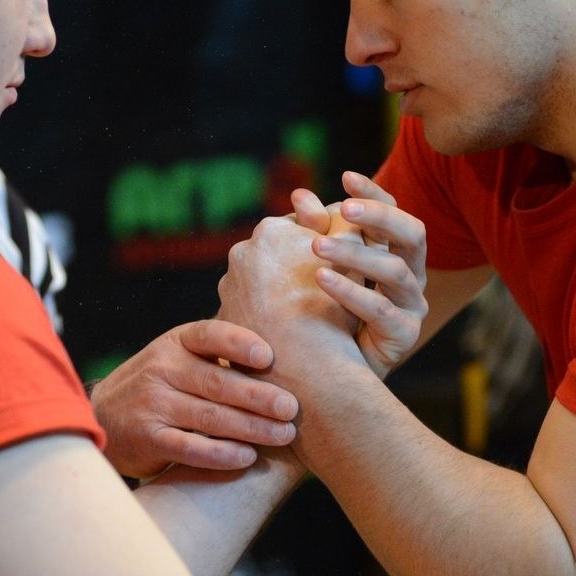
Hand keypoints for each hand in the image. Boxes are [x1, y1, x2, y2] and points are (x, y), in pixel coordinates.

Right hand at [91, 320, 298, 479]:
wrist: (102, 416)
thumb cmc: (160, 384)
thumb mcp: (178, 357)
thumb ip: (217, 355)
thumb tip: (284, 355)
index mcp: (176, 343)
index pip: (210, 335)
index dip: (239, 344)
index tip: (268, 357)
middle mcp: (162, 370)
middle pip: (217, 382)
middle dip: (258, 396)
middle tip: (290, 408)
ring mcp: (153, 405)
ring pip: (209, 417)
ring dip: (251, 427)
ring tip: (283, 435)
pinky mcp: (149, 439)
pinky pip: (191, 448)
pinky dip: (221, 454)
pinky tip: (247, 456)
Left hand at [217, 215, 365, 367]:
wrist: (305, 370)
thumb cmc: (334, 310)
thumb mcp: (351, 256)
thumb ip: (346, 222)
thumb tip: (335, 205)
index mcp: (270, 230)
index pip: (304, 226)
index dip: (327, 243)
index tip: (340, 262)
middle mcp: (241, 253)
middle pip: (279, 254)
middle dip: (298, 266)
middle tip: (322, 286)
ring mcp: (228, 287)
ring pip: (263, 283)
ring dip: (282, 292)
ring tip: (307, 312)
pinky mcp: (224, 318)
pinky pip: (251, 310)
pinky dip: (268, 315)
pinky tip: (289, 329)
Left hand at [288, 171, 427, 378]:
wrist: (327, 376)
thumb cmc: (323, 316)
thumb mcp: (315, 270)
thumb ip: (311, 234)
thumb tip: (298, 196)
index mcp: (393, 252)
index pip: (394, 212)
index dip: (374, 194)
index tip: (346, 176)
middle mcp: (409, 274)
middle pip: (412, 234)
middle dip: (378, 217)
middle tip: (342, 210)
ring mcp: (411, 305)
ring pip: (396, 270)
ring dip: (356, 255)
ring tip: (317, 247)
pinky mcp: (403, 334)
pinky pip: (381, 309)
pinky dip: (351, 292)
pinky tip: (322, 281)